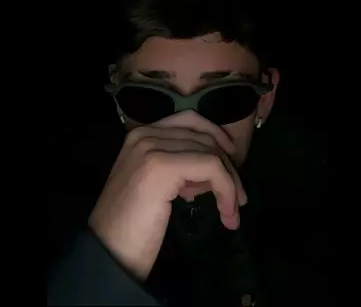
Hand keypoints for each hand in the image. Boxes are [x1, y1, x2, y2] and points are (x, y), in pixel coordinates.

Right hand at [88, 112, 246, 279]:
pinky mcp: (162, 166)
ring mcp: (152, 147)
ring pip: (211, 152)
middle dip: (227, 166)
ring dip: (230, 183)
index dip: (216, 137)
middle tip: (238, 199)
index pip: (190, 121)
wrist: (108, 252)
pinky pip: (211, 167)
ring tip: (231, 212)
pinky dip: (226, 189)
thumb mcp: (159, 185)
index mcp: (141, 134)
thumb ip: (181, 169)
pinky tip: (226, 213)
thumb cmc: (132, 224)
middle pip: (203, 136)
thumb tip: (212, 168)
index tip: (230, 164)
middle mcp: (145, 134)